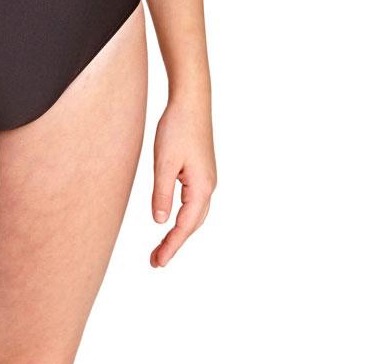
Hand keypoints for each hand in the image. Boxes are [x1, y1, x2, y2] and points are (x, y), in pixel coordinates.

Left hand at [149, 94, 216, 266]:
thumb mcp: (164, 163)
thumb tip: (159, 222)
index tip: (158, 263)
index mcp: (201, 187)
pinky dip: (183, 216)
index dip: (171, 245)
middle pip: (193, 224)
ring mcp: (207, 178)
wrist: (191, 101)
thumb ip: (162, 193)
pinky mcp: (201, 170)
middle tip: (156, 261)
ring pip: (195, 214)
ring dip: (179, 231)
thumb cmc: (177, 128)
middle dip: (175, 243)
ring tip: (161, 246)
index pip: (185, 226)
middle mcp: (208, 186)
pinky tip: (172, 218)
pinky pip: (193, 202)